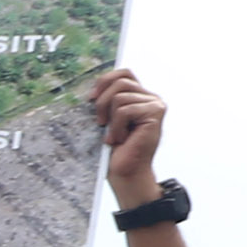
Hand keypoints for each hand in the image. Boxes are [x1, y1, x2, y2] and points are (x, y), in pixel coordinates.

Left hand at [94, 67, 167, 201]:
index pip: (124, 73)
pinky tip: (121, 139)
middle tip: (100, 123)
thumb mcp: (107, 121)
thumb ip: (107, 101)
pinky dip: (116, 127)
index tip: (90, 99)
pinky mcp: (155, 112)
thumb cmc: (115, 150)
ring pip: (119, 97)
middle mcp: (151, 97)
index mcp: (139, 96)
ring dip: (110, 120)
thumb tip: (92, 90)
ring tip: (115, 136)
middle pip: (120, 81)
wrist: (125, 173)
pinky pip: (124, 111)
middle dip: (102, 102)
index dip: (105, 80)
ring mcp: (155, 104)